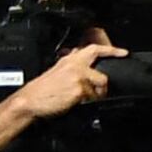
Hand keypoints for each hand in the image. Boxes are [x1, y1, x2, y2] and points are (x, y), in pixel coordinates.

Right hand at [0, 36, 121, 151]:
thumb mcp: (57, 71)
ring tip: (83, 97)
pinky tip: (76, 102)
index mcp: (69, 60)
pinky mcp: (79, 89)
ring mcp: (77, 77)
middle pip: (101, 67)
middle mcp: (74, 66)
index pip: (93, 49)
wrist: (29, 100)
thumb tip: (85, 61)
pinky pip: (93, 97)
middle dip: (108, 78)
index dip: (110, 50)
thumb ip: (72, 64)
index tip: (122, 52)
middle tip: (113, 78)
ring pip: (100, 85)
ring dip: (96, 93)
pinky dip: (88, 101)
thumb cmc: (42, 90)